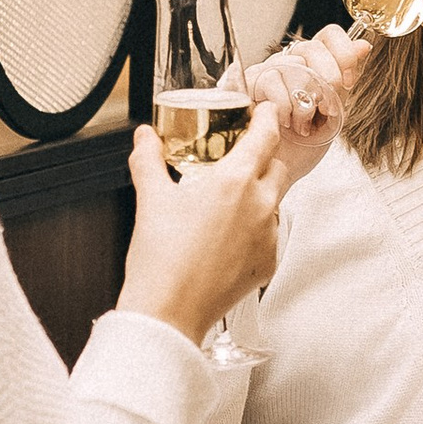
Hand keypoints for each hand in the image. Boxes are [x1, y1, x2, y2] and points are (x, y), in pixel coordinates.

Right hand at [118, 107, 284, 342]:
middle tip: (241, 155)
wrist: (168, 312)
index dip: (266, 118)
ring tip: (228, 201)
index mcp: (235, 182)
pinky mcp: (268, 263)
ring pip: (275, 201)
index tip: (263, 112)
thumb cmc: (161, 260)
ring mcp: (269, 237)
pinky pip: (270, 234)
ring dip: (259, 194)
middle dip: (263, 156)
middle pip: (277, 166)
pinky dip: (255, 228)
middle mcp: (260, 206)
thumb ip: (148, 159)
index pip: (266, 135)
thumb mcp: (150, 199)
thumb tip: (145, 137)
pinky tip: (228, 235)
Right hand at [243, 24, 370, 185]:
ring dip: (305, 102)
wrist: (280, 172)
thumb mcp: (335, 110)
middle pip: (313, 47)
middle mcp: (290, 61)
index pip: (330, 35)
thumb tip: (364, 45)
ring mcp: (267, 70)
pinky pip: (272, 81)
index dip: (343, 52)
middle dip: (327, 81)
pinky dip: (285, 106)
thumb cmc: (305, 145)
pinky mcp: (248, 84)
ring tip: (302, 123)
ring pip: (294, 65)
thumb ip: (347, 77)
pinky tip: (284, 122)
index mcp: (314, 64)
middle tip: (325, 108)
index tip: (348, 80)